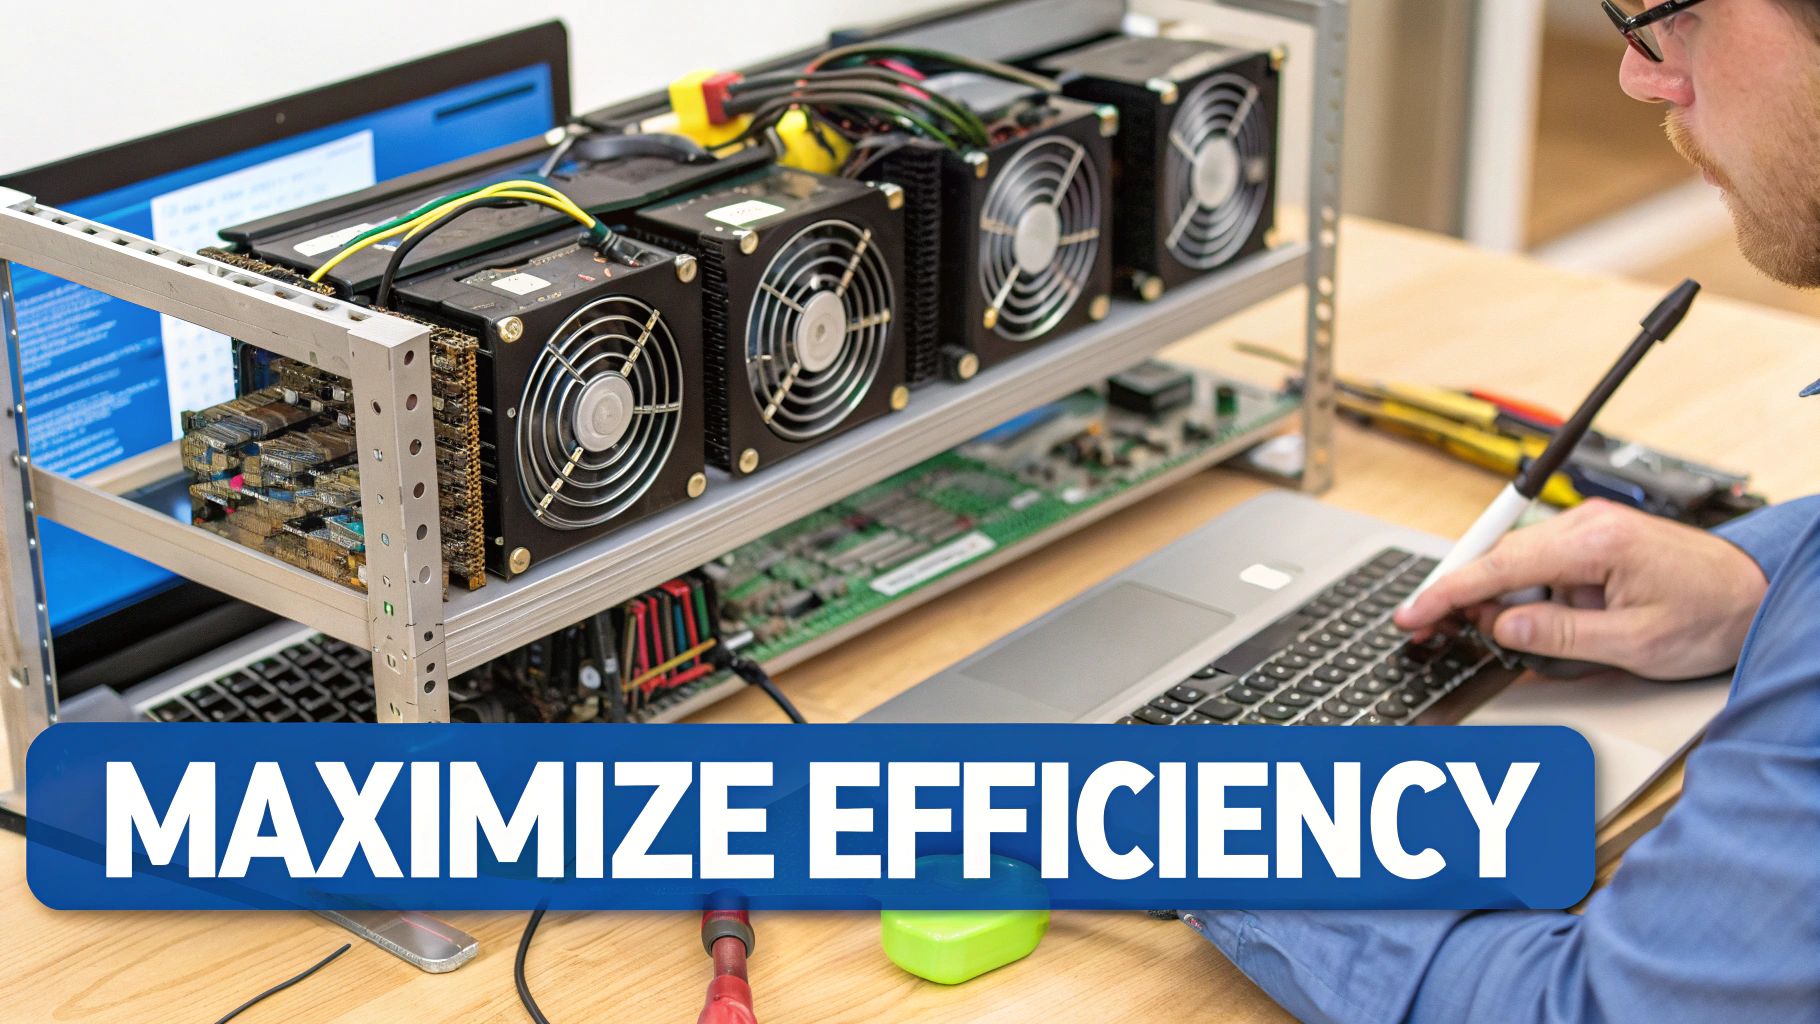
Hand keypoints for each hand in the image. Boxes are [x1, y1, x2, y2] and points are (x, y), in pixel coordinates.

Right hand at [1392, 499, 1767, 679]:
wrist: (1760, 592)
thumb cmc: (1713, 614)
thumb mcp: (1636, 643)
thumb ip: (1562, 636)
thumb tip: (1502, 627)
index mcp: (1595, 543)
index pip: (1501, 566)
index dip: (1448, 591)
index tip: (1413, 612)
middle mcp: (1587, 524)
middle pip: (1499, 559)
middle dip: (1463, 597)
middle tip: (1427, 629)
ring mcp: (1589, 528)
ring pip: (1517, 564)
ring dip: (1503, 602)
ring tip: (1503, 635)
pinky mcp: (1594, 540)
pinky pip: (1541, 566)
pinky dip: (1527, 595)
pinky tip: (1534, 621)